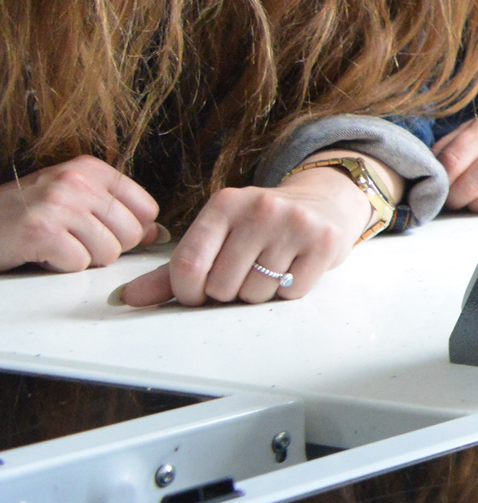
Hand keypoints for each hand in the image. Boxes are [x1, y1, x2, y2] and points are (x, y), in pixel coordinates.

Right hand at [0, 158, 163, 271]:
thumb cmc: (25, 213)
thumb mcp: (73, 197)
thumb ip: (115, 210)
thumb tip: (157, 233)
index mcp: (91, 169)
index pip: (147, 207)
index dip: (133, 230)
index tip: (108, 232)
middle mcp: (77, 182)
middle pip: (131, 233)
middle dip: (108, 248)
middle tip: (77, 242)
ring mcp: (58, 205)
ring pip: (108, 252)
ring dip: (84, 259)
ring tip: (59, 246)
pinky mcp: (41, 232)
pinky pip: (79, 264)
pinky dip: (62, 267)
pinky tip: (44, 253)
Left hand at [114, 171, 370, 306]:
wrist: (323, 203)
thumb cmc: (259, 227)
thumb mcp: (217, 237)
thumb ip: (173, 270)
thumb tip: (127, 298)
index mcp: (223, 204)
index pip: (187, 265)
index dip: (188, 292)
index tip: (199, 292)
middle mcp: (259, 208)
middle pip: (220, 286)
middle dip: (228, 292)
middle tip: (245, 272)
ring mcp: (294, 223)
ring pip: (255, 294)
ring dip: (259, 294)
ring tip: (271, 268)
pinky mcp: (324, 242)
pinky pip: (290, 294)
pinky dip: (288, 292)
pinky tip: (294, 268)